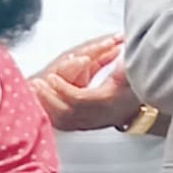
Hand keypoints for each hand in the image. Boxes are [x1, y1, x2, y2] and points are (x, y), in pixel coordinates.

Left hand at [29, 34, 143, 131]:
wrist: (138, 108)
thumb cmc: (134, 88)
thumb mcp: (130, 73)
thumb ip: (122, 62)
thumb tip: (120, 47)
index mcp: (107, 102)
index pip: (80, 99)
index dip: (64, 89)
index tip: (51, 77)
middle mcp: (97, 116)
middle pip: (67, 113)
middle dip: (49, 99)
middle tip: (36, 85)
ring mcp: (90, 123)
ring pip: (63, 121)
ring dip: (47, 106)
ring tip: (34, 93)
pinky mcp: (84, 124)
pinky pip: (64, 124)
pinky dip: (50, 114)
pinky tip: (40, 105)